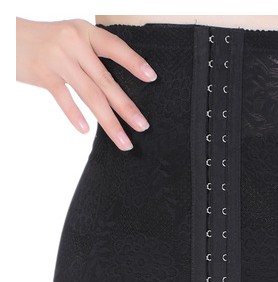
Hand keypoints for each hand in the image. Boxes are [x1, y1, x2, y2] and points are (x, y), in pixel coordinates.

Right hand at [16, 17, 156, 150]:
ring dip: (108, 122)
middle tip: (143, 126)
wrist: (7, 37)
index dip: (134, 62)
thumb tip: (117, 88)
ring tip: (123, 140)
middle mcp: (74, 44)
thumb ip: (92, 57)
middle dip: (127, 107)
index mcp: (85, 32)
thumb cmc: (47, 42)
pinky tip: (86, 130)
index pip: (115, 47)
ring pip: (90, 95)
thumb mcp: (72, 38)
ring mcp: (58, 59)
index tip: (152, 78)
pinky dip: (75, 115)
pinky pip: (64, 99)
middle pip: (106, 81)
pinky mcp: (43, 74)